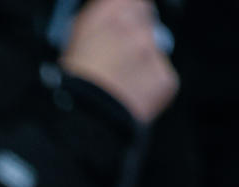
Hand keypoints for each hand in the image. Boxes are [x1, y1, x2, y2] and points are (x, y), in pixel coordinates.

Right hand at [59, 0, 177, 123]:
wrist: (87, 122)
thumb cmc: (72, 84)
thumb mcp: (74, 39)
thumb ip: (98, 17)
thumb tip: (110, 12)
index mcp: (110, 12)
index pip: (132, 0)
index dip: (127, 9)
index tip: (122, 19)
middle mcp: (136, 27)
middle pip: (145, 19)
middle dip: (134, 32)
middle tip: (118, 54)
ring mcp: (154, 52)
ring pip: (152, 49)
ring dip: (140, 60)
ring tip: (119, 81)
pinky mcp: (165, 77)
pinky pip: (160, 76)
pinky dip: (148, 85)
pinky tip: (129, 96)